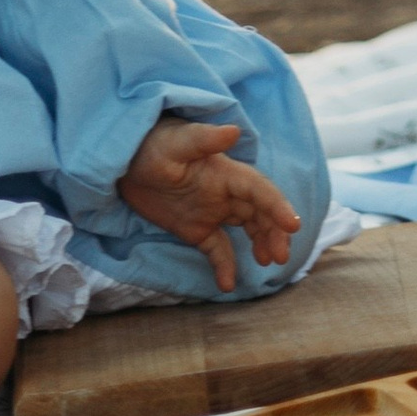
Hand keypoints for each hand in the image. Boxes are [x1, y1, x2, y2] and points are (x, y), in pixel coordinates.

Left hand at [119, 114, 301, 276]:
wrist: (123, 161)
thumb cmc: (152, 144)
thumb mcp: (176, 142)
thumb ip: (203, 139)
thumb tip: (233, 131)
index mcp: (225, 172)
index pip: (259, 190)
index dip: (277, 206)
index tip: (293, 225)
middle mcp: (224, 192)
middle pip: (259, 212)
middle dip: (274, 232)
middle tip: (279, 257)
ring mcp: (211, 211)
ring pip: (247, 228)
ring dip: (261, 243)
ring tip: (266, 262)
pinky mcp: (195, 228)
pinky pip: (217, 249)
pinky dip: (226, 265)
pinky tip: (228, 284)